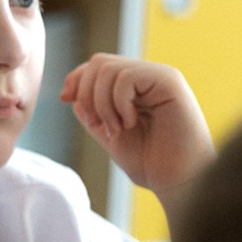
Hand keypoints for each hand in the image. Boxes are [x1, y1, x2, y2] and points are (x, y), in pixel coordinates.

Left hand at [60, 55, 213, 197]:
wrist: (176, 179)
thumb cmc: (149, 162)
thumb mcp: (109, 134)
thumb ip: (93, 114)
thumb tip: (72, 94)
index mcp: (135, 88)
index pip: (98, 66)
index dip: (76, 78)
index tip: (65, 99)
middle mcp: (149, 77)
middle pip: (99, 62)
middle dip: (86, 94)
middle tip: (96, 123)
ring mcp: (160, 77)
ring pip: (109, 69)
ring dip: (101, 103)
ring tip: (116, 129)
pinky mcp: (170, 82)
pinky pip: (126, 77)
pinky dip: (118, 103)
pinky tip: (130, 123)